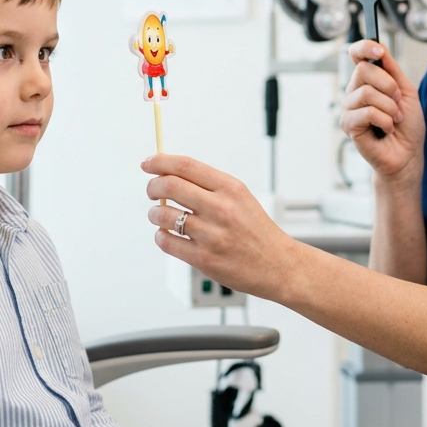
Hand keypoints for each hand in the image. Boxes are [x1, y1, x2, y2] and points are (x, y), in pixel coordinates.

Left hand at [143, 155, 302, 299]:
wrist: (278, 265)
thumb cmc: (256, 230)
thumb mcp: (240, 197)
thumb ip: (208, 186)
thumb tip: (170, 174)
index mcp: (231, 188)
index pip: (185, 166)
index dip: (160, 162)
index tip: (148, 163)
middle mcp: (221, 208)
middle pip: (170, 186)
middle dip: (153, 186)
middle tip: (152, 191)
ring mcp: (212, 235)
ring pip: (164, 215)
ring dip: (155, 214)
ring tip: (159, 216)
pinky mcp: (204, 258)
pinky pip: (167, 242)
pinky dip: (160, 236)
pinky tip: (166, 234)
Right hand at [340, 40, 424, 183]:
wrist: (408, 155)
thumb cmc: (407, 127)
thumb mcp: (406, 92)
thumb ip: (393, 71)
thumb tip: (381, 49)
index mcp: (367, 81)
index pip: (357, 55)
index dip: (364, 47)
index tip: (379, 51)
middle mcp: (354, 92)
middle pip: (363, 70)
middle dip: (389, 85)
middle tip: (398, 102)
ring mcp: (349, 108)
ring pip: (367, 92)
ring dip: (390, 108)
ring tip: (395, 120)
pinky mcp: (348, 125)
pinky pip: (367, 112)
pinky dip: (385, 122)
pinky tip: (387, 130)